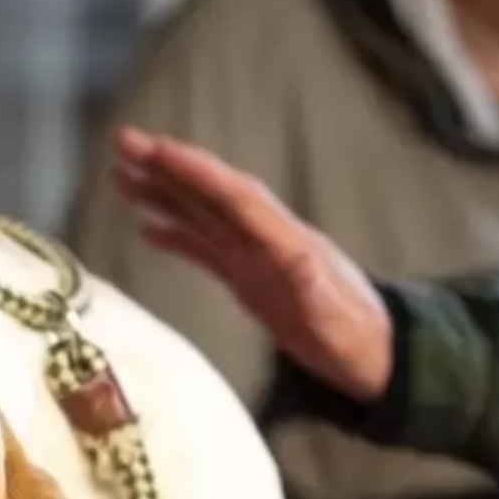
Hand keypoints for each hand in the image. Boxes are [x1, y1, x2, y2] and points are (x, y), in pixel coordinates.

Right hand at [113, 128, 393, 402]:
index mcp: (286, 242)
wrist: (376, 356)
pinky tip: (147, 227)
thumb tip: (296, 261)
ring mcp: (255, 256)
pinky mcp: (249, 277)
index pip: (235, 197)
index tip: (158, 150)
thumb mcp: (337, 320)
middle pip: (211, 194)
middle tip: (123, 142)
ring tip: (121, 174)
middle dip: (168, 167)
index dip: (197, 173)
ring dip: (163, 192)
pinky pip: (205, 248)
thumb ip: (314, 289)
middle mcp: (266, 239)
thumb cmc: (357, 340)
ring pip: (201, 215)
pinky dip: (176, 234)